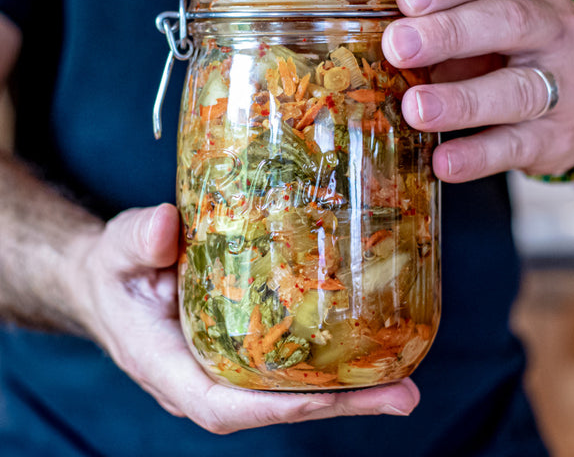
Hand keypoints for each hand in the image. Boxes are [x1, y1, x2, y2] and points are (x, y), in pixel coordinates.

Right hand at [74, 203, 419, 434]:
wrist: (111, 279)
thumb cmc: (115, 269)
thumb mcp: (119, 250)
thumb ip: (138, 239)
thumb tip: (166, 223)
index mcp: (168, 365)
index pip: (225, 406)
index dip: (278, 408)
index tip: (331, 399)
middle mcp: (203, 377)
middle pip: (274, 408)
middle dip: (337, 405)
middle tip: (401, 393)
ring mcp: (223, 367)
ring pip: (287, 393)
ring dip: (345, 390)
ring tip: (402, 375)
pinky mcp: (239, 348)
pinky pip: (284, 367)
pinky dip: (324, 364)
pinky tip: (364, 347)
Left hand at [382, 0, 573, 181]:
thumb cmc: (510, 57)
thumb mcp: (483, 27)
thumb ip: (440, 24)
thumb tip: (371, 35)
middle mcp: (554, 32)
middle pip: (509, 22)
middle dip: (449, 33)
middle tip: (398, 47)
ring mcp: (563, 87)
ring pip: (516, 90)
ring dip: (461, 101)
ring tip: (416, 110)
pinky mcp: (554, 138)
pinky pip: (514, 147)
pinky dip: (476, 156)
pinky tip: (442, 162)